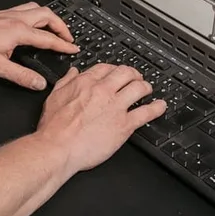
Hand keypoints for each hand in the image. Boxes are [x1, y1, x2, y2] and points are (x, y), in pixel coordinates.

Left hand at [0, 3, 76, 89]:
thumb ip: (21, 76)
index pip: (48, 38)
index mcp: (18, 31)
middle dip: (61, 26)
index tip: (74, 49)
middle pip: (47, 15)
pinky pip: (24, 9)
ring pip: (36, 8)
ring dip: (49, 17)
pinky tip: (31, 23)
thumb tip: (39, 83)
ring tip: (54, 28)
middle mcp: (15, 18)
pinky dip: (35, 14)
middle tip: (68, 37)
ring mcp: (7, 13)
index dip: (63, 45)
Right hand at [34, 63, 165, 175]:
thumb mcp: (54, 97)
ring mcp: (116, 107)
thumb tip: (72, 72)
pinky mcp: (125, 124)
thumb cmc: (54, 128)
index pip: (106, 68)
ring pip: (139, 88)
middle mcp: (103, 91)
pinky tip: (160, 106)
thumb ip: (66, 82)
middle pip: (126, 73)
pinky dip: (156, 108)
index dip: (114, 69)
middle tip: (136, 78)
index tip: (116, 73)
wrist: (58, 147)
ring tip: (148, 90)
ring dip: (146, 87)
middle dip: (133, 74)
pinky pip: (146, 112)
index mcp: (85, 83)